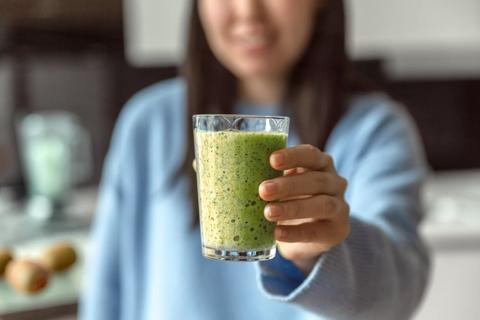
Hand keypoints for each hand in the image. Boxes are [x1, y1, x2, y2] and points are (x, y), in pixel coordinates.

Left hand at [259, 144, 349, 274]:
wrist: (308, 233)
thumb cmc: (290, 199)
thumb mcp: (283, 184)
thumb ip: (268, 175)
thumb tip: (228, 172)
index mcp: (320, 164)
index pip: (311, 154)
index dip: (293, 156)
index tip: (272, 160)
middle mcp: (334, 182)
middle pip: (316, 180)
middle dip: (288, 185)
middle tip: (263, 190)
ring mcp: (340, 207)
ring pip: (322, 204)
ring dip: (293, 207)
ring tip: (268, 213)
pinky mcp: (337, 230)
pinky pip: (317, 231)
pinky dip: (296, 233)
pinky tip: (277, 233)